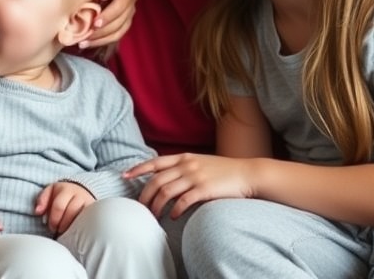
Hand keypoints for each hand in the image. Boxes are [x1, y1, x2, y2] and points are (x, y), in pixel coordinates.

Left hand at [34, 181, 94, 234]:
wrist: (81, 190)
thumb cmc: (62, 194)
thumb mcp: (50, 192)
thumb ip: (42, 200)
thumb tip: (37, 212)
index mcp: (66, 190)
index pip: (59, 206)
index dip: (53, 219)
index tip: (51, 227)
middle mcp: (79, 196)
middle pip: (71, 213)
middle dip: (62, 225)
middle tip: (58, 231)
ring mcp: (90, 204)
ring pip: (82, 219)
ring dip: (73, 229)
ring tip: (67, 234)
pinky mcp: (96, 213)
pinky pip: (90, 223)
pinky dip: (82, 230)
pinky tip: (78, 234)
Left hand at [83, 0, 136, 48]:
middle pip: (121, 6)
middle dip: (108, 16)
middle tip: (94, 23)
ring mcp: (129, 9)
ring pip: (120, 23)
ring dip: (103, 32)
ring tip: (87, 36)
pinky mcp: (126, 23)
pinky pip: (117, 35)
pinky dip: (102, 40)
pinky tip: (87, 42)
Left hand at [125, 153, 255, 218]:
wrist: (248, 173)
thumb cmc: (223, 170)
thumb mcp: (200, 162)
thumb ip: (183, 166)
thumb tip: (165, 175)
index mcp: (183, 157)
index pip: (154, 162)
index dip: (138, 169)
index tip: (125, 176)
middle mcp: (186, 165)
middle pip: (156, 180)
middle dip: (145, 195)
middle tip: (140, 207)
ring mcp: (195, 177)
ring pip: (166, 192)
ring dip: (157, 206)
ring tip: (154, 216)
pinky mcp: (205, 189)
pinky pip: (183, 201)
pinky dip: (175, 210)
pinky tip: (173, 216)